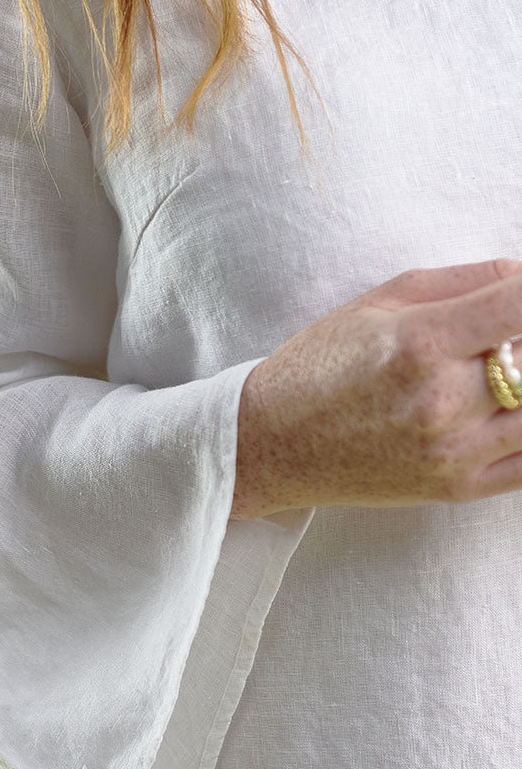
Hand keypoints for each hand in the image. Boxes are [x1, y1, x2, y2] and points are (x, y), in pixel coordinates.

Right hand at [229, 258, 521, 518]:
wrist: (271, 444)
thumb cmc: (319, 364)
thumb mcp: (379, 301)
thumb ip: (462, 281)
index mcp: (422, 343)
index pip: (520, 305)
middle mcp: (444, 400)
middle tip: (500, 336)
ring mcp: (455, 451)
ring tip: (502, 368)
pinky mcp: (459, 488)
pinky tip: (511, 410)